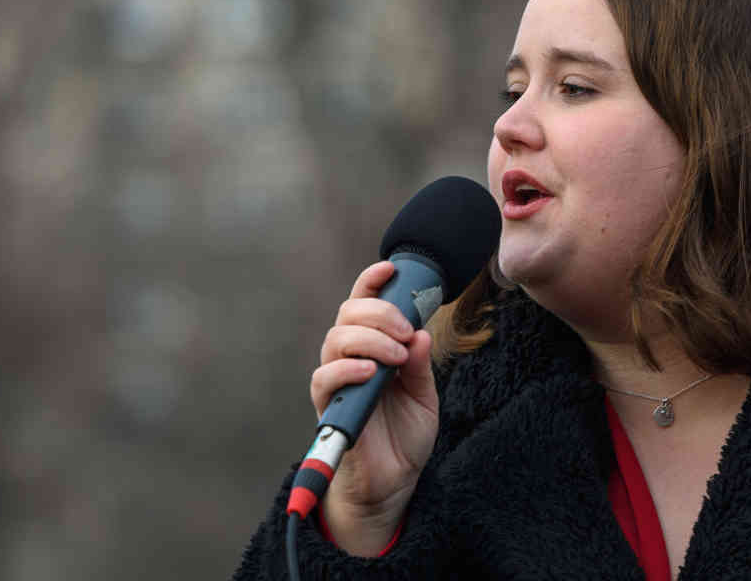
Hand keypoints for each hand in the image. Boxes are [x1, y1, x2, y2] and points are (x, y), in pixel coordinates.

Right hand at [310, 261, 438, 555]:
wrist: (394, 483)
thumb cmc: (405, 435)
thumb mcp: (425, 395)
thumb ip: (422, 365)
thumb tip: (422, 333)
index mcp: (374, 348)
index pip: (364, 304)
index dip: (372, 281)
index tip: (390, 268)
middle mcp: (350, 358)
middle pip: (348, 314)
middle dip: (379, 312)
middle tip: (407, 331)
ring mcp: (338, 381)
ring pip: (335, 339)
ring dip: (369, 339)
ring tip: (396, 355)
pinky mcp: (329, 408)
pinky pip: (324, 378)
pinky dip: (346, 368)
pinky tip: (370, 372)